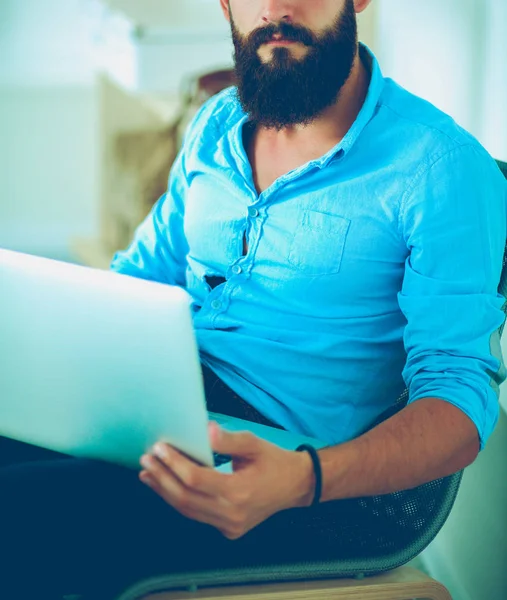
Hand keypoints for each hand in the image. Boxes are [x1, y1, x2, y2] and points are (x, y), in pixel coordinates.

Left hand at [139, 422, 314, 539]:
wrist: (295, 486)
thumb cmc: (274, 461)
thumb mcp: (254, 444)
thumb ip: (228, 440)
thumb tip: (205, 430)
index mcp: (240, 491)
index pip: (196, 479)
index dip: (174, 463)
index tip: (159, 448)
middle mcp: (232, 514)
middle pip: (186, 498)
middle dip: (162, 477)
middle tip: (147, 459)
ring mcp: (229, 525)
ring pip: (188, 510)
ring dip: (165, 490)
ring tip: (148, 473)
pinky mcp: (228, 529)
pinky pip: (197, 515)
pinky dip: (179, 500)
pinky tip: (167, 486)